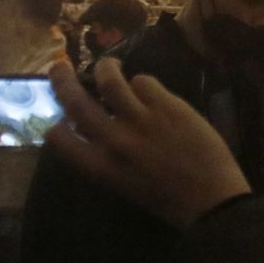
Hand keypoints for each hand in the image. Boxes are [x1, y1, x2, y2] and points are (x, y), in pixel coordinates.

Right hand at [46, 59, 250, 230]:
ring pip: (110, 81)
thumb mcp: (122, 182)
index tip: (60, 116)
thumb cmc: (165, 197)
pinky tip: (147, 87)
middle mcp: (113, 140)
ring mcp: (141, 119)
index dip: (55, 124)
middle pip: (76, 101)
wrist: (209, 197)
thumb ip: (104, 156)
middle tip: (58, 67)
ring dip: (105, 68)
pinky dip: (142, 81)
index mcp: (99, 167)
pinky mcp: (167, 105)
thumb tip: (92, 128)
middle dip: (62, 80)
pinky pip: (145, 81)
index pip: (59, 139)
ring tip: (107, 65)